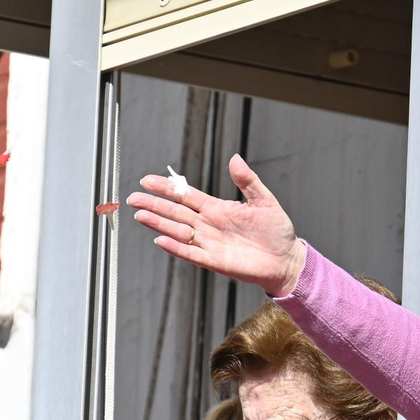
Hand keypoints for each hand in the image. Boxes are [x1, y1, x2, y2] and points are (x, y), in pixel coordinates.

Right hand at [125, 154, 308, 295]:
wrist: (286, 259)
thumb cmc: (276, 230)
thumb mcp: (264, 200)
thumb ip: (247, 181)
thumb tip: (235, 158)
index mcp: (217, 208)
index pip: (186, 196)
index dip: (167, 188)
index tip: (147, 180)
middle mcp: (208, 225)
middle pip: (175, 212)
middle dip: (154, 204)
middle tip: (133, 197)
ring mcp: (209, 243)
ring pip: (178, 231)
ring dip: (159, 223)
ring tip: (139, 214)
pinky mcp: (215, 261)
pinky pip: (191, 253)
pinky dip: (176, 247)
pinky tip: (161, 238)